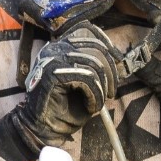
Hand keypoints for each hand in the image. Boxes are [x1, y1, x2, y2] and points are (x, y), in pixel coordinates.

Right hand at [12, 23, 119, 147]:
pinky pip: (87, 78)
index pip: (87, 31)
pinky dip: (95, 96)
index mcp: (60, 48)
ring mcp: (52, 59)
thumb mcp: (83, 83)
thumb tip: (115, 58)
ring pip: (93, 65)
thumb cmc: (63, 108)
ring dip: (102, 88)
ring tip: (97, 103)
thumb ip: (93, 67)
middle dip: (110, 71)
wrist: (42, 128)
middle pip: (95, 48)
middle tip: (111, 92)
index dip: (106, 42)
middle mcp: (54, 49)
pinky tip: (91, 107)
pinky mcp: (52, 73)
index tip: (117, 60)